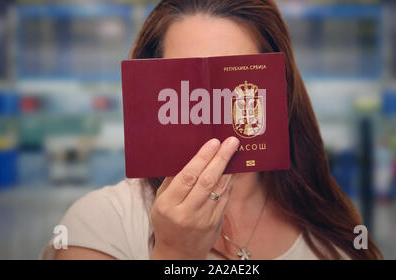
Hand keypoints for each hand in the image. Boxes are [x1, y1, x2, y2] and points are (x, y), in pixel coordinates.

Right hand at [150, 137, 239, 259]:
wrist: (177, 252)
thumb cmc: (167, 221)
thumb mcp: (160, 201)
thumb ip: (173, 180)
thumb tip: (188, 155)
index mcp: (168, 205)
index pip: (188, 177)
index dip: (202, 158)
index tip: (213, 143)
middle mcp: (186, 213)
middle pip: (206, 181)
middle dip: (221, 159)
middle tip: (231, 142)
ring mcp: (203, 220)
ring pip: (219, 189)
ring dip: (229, 168)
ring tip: (235, 152)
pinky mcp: (215, 224)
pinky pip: (224, 198)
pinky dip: (229, 182)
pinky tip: (232, 170)